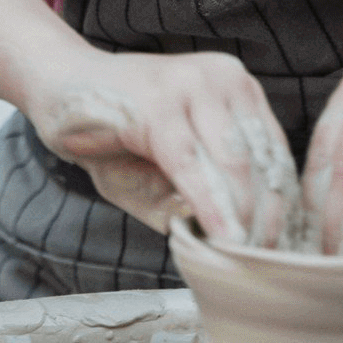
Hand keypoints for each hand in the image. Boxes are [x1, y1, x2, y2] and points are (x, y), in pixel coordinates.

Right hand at [25, 51, 300, 247]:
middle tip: (269, 264)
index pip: (275, 152)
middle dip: (267, 217)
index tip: (285, 247)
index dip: (283, 204)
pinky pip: (192, 165)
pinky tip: (220, 239)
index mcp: (236, 87)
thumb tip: (241, 239)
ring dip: (243, 217)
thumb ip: (204, 194)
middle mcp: (223, 78)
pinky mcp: (157, 105)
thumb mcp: (168, 169)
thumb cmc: (113, 134)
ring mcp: (191, 86)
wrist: (57, 89)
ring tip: (248, 260)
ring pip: (233, 163)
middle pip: (261, 159)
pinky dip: (209, 205)